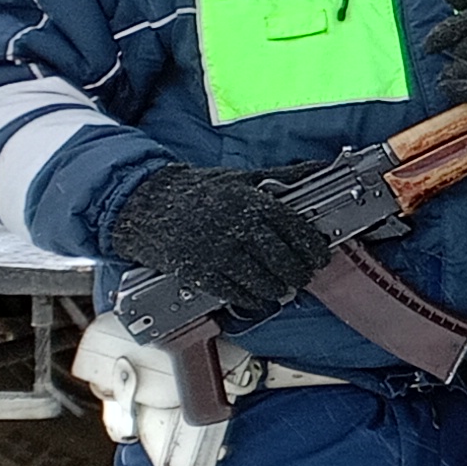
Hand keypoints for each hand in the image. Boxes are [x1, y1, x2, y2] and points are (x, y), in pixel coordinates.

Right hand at [104, 164, 330, 328]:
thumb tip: (321, 167)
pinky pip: (233, 292)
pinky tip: (257, 296)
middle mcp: (236, 227)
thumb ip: (284, 177)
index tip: (321, 256)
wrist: (145, 202)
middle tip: (304, 275)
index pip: (295, 230)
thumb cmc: (198, 190)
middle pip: (282, 259)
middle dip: (299, 272)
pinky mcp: (197, 271)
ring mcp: (216, 252)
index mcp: (251, 202)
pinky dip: (249, 298)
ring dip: (277, 288)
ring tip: (284, 287)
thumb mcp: (243, 178)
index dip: (313, 247)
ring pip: (261, 280)